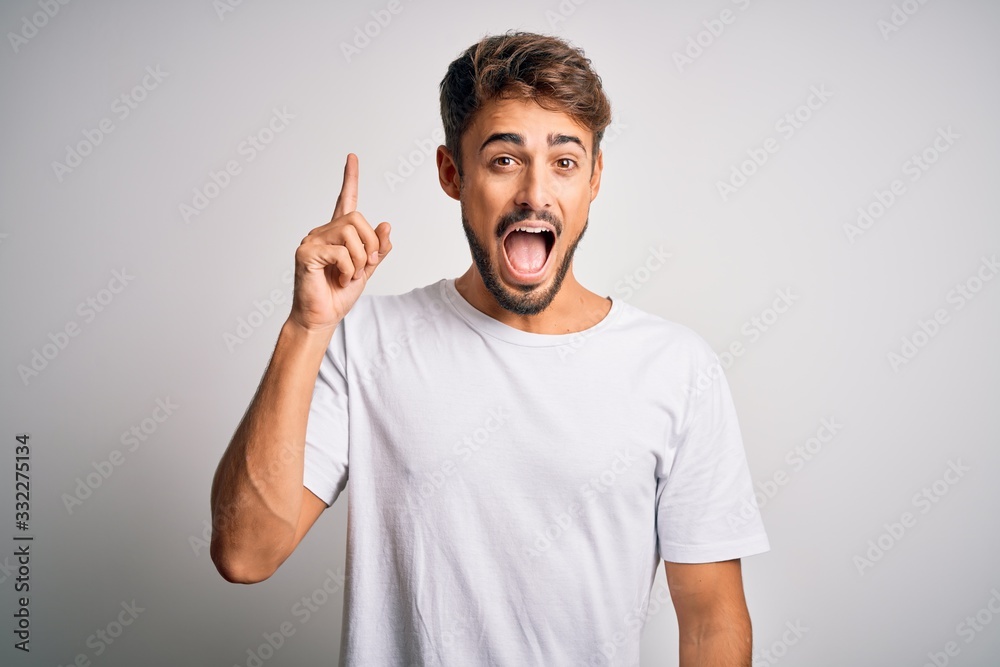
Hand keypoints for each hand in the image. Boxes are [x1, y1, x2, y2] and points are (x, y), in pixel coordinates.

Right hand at [289, 153, 391, 331]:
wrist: (322, 317)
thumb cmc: (339, 293)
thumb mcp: (367, 269)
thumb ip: (378, 249)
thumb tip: (386, 225)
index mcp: (338, 234)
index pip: (346, 200)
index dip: (350, 178)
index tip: (352, 157)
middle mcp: (323, 232)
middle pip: (357, 219)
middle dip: (370, 245)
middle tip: (366, 266)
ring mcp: (312, 241)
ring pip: (350, 233)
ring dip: (359, 260)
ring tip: (349, 275)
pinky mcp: (305, 253)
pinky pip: (339, 251)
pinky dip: (347, 268)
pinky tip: (339, 278)